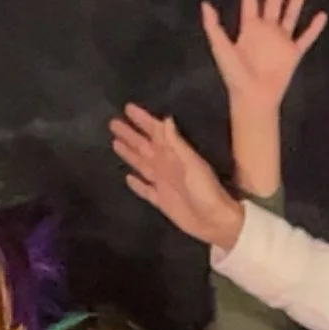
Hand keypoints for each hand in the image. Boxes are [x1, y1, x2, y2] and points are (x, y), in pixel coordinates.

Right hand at [109, 104, 245, 251]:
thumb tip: (166, 119)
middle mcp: (166, 166)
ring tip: (115, 142)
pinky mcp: (161, 201)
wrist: (215, 222)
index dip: (143, 120)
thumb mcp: (193, 165)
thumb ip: (177, 144)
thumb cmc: (206, 191)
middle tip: (113, 122)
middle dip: (130, 134)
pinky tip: (127, 177)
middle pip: (144, 146)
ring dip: (129, 153)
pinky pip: (144, 189)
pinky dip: (136, 184)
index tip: (128, 108)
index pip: (155, 132)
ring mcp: (163, 183)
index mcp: (174, 155)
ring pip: (141, 164)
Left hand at [202, 0, 328, 111]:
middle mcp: (266, 30)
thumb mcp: (221, 50)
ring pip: (290, 14)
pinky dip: (314, 28)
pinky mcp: (293, 53)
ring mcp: (280, 41)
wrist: (253, 97)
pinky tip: (322, 15)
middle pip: (273, 1)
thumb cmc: (235, 75)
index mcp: (249, 28)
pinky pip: (305, 37)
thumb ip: (214, 28)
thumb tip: (205, 5)